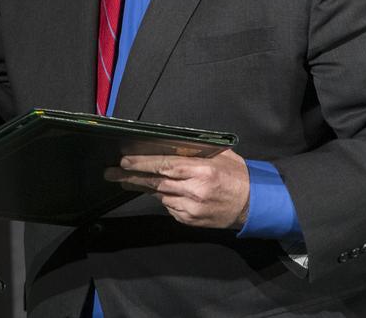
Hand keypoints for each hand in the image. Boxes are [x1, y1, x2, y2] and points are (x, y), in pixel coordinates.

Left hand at [104, 149, 249, 229]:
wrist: (255, 205)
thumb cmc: (237, 175)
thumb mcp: (220, 155)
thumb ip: (195, 152)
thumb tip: (169, 144)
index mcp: (201, 171)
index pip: (165, 165)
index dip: (142, 164)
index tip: (124, 161)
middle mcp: (194, 191)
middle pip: (155, 183)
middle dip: (130, 177)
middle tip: (110, 173)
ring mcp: (191, 208)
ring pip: (160, 196)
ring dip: (145, 187)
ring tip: (128, 179)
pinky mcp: (191, 220)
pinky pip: (170, 207)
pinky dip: (165, 198)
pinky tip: (165, 192)